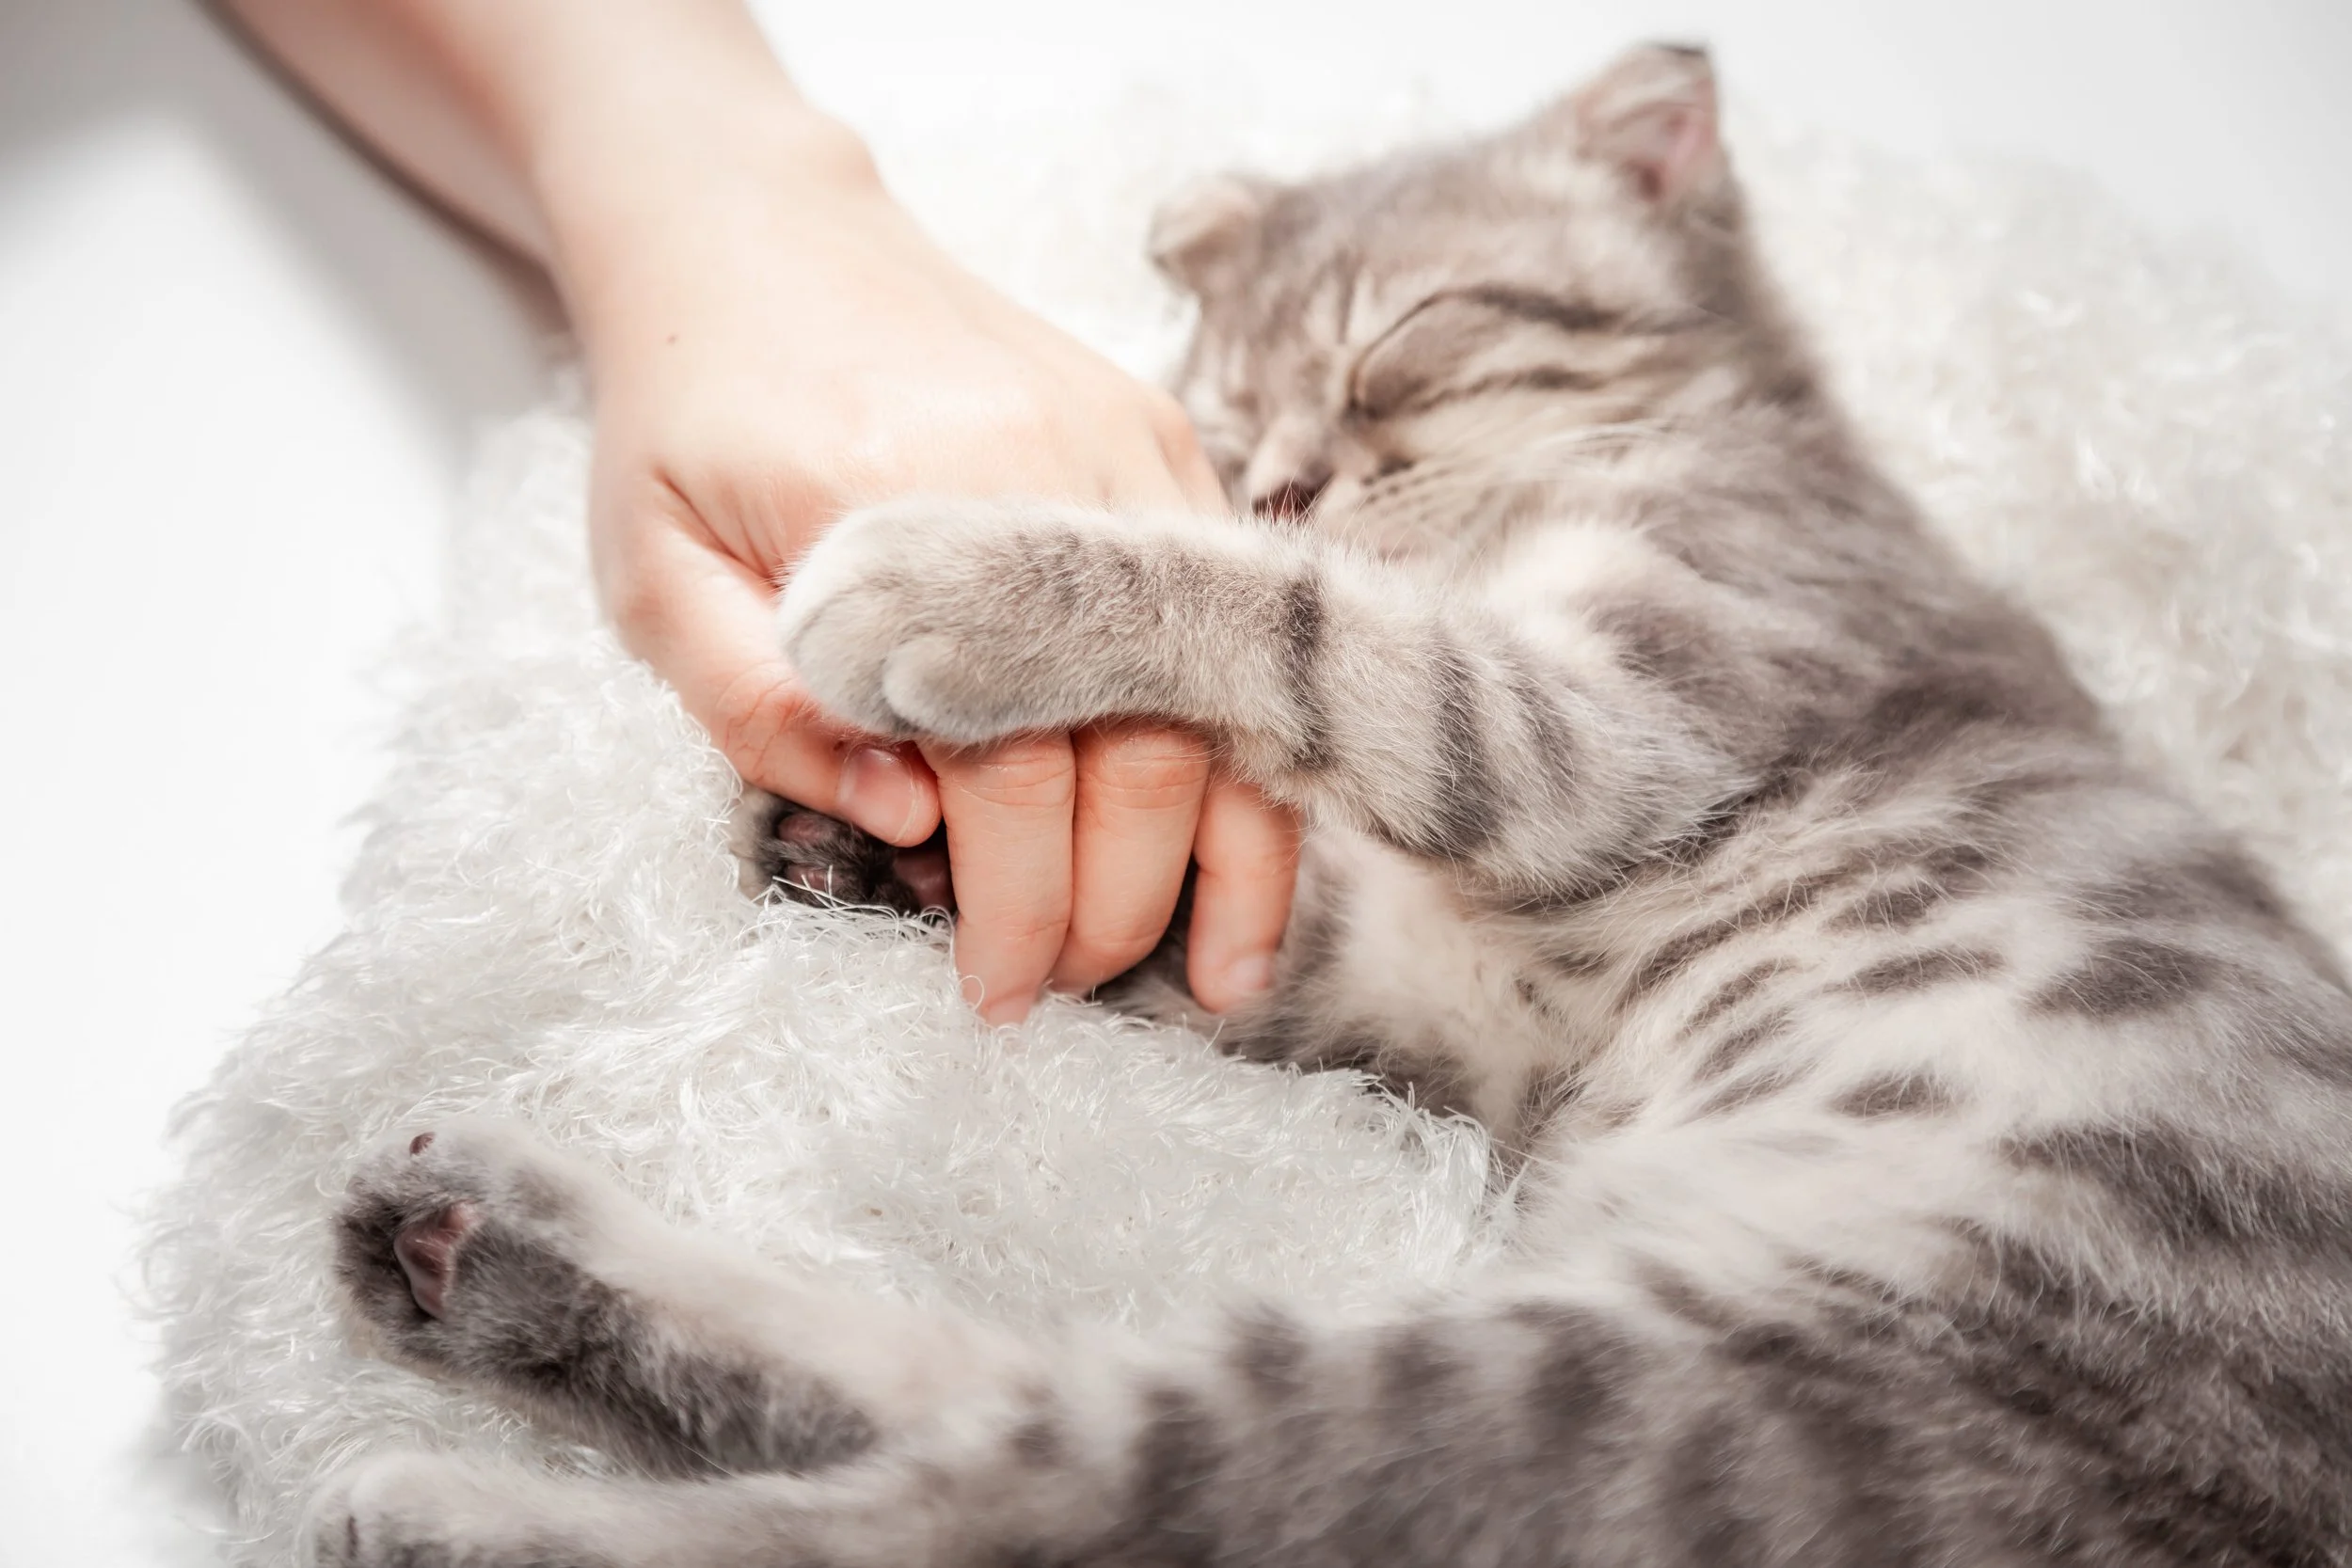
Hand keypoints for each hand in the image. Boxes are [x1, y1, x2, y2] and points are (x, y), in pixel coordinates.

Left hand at [546, 108, 1298, 1020]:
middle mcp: (1042, 484)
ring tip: (1218, 975)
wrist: (758, 238)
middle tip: (1064, 985)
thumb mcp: (655, 578)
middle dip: (1115, 907)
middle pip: (1138, 752)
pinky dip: (1248, 740)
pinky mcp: (1159, 443)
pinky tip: (1246, 837)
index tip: (996, 994)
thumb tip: (908, 821)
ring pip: (1218, 692)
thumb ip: (763, 712)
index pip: (1006, 772)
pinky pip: (1232, 620)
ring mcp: (1123, 457)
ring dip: (1230, 854)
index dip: (1014, 908)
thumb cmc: (691, 423)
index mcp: (901, 522)